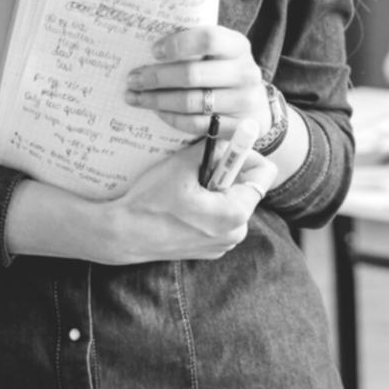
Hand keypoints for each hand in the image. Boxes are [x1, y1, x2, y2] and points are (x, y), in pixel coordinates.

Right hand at [94, 143, 277, 263]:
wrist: (123, 234)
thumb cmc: (150, 201)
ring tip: (188, 190)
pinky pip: (221, 220)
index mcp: (235, 213)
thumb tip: (233, 138)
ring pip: (233, 203)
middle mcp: (236, 232)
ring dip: (217, 190)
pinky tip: (184, 207)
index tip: (226, 149)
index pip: (264, 172)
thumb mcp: (183, 165)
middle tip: (198, 171)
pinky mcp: (212, 250)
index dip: (246, 154)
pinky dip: (209, 208)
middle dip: (228, 174)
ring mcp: (224, 244)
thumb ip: (215, 149)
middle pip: (247, 187)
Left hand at [125, 25, 271, 143]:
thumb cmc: (225, 71)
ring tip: (136, 97)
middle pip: (193, 75)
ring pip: (191, 102)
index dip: (178, 44)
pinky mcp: (238, 127)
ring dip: (157, 100)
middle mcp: (246, 73)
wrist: (255, 105)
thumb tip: (148, 46)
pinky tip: (158, 112)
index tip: (153, 51)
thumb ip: (194, 47)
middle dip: (156, 77)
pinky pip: (196, 124)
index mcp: (239, 46)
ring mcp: (244, 102)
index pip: (208, 39)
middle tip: (133, 79)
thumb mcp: (219, 53)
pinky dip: (172, 118)